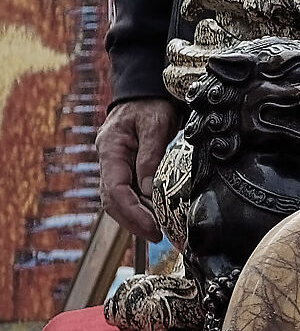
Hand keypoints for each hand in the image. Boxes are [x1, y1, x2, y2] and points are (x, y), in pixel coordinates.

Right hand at [97, 98, 177, 237]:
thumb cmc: (151, 105)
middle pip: (112, 201)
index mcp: (111, 149)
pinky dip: (140, 207)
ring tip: (161, 230)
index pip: (114, 190)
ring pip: (118, 200)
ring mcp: (114, 166)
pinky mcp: (124, 169)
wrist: (145, 93)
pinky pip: (127, 194)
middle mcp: (108, 161)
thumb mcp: (156, 126)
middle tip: (158, 236)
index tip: (152, 228)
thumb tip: (149, 190)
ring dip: (137, 218)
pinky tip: (157, 216)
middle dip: (133, 222)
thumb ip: (151, 157)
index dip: (132, 212)